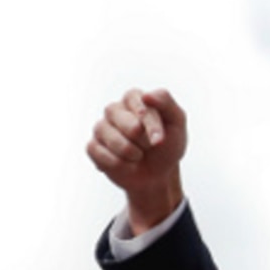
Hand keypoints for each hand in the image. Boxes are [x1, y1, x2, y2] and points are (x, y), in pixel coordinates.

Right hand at [86, 87, 187, 233]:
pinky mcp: (93, 146)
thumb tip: (146, 95)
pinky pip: (99, 152)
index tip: (159, 141)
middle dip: (141, 139)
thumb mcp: (176, 122)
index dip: (149, 123)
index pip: (137, 101)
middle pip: (121, 119)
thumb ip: (165, 102)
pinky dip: (119, 164)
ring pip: (111, 138)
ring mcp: (101, 128)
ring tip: (139, 156)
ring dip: (131, 153)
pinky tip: (127, 165)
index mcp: (134, 98)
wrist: (159, 174)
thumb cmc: (168, 145)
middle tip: (150, 146)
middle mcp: (114, 110)